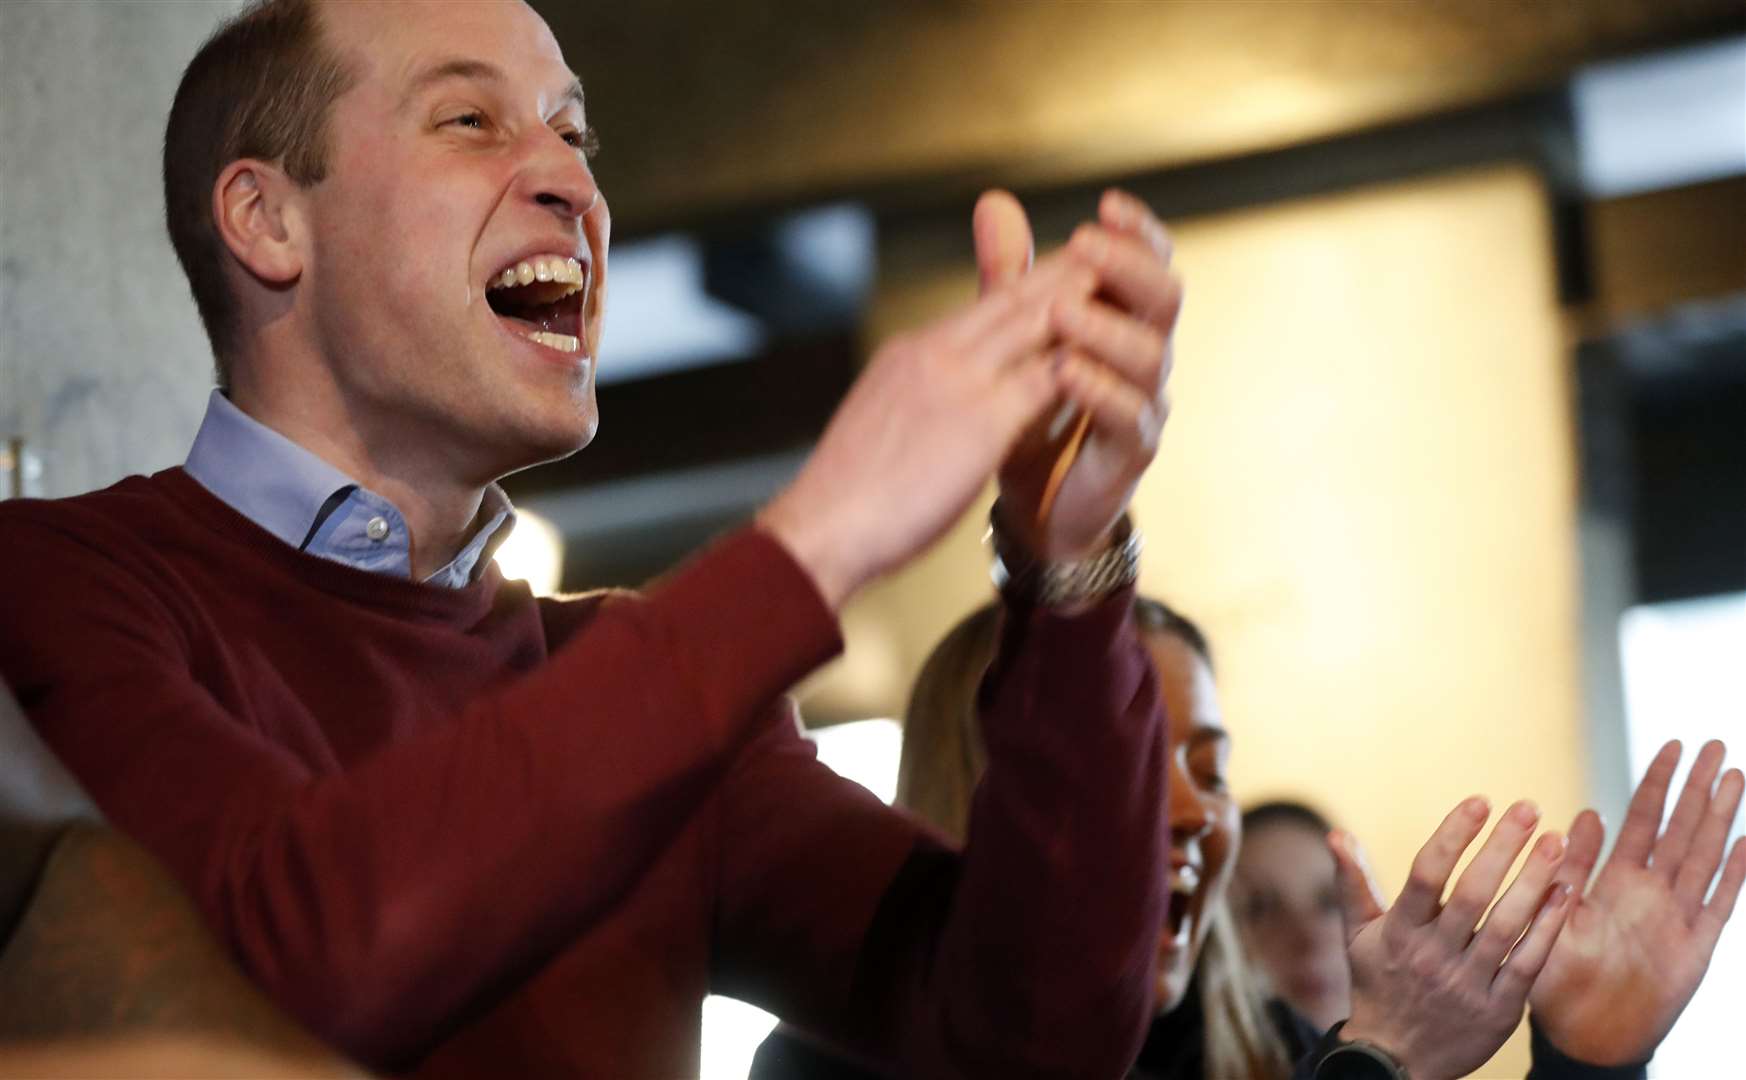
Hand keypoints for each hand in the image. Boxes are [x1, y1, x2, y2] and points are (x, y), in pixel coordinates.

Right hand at [758, 250, 1096, 608]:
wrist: (818, 529)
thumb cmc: (843, 496)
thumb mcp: (880, 424)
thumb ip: (913, 400)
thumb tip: (925, 405)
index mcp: (909, 355)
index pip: (981, 310)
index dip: (1026, 288)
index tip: (1060, 273)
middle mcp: (933, 353)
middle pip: (1011, 301)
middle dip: (1062, 274)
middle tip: (1107, 251)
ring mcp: (957, 383)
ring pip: (1032, 325)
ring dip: (1080, 301)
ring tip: (1122, 282)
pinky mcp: (980, 421)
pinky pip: (1045, 380)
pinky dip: (1079, 360)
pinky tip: (1111, 354)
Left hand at [976, 189, 1182, 559]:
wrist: (1031, 504)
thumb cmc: (1029, 412)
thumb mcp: (1013, 338)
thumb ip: (1009, 276)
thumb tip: (993, 200)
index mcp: (1124, 319)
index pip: (1148, 263)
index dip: (1138, 233)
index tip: (1107, 205)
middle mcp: (1146, 355)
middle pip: (1164, 297)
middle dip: (1127, 267)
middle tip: (1085, 244)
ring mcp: (1145, 404)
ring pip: (1150, 355)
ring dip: (1106, 327)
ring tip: (1061, 311)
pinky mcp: (1131, 452)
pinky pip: (1129, 416)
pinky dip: (1099, 390)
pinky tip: (1064, 371)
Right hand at [1331, 798, 1574, 1079]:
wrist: (1395, 1060)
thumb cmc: (1377, 984)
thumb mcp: (1356, 935)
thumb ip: (1352, 883)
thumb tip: (1335, 834)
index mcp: (1398, 933)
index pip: (1426, 874)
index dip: (1454, 834)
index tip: (1480, 801)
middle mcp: (1432, 956)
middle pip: (1473, 894)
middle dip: (1503, 846)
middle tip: (1529, 809)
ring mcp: (1467, 984)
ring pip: (1507, 925)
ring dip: (1535, 879)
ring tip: (1557, 841)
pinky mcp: (1499, 1011)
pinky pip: (1529, 962)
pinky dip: (1548, 925)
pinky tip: (1564, 891)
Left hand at [1528, 739, 1745, 1064]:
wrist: (1581, 1035)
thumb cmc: (1556, 977)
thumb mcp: (1552, 916)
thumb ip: (1568, 869)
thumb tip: (1580, 815)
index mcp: (1614, 880)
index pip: (1641, 818)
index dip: (1657, 783)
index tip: (1672, 745)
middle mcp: (1650, 892)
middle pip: (1680, 827)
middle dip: (1699, 786)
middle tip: (1717, 744)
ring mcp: (1677, 917)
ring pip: (1705, 855)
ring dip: (1722, 817)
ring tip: (1736, 776)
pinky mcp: (1696, 948)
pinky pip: (1720, 905)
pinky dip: (1736, 875)